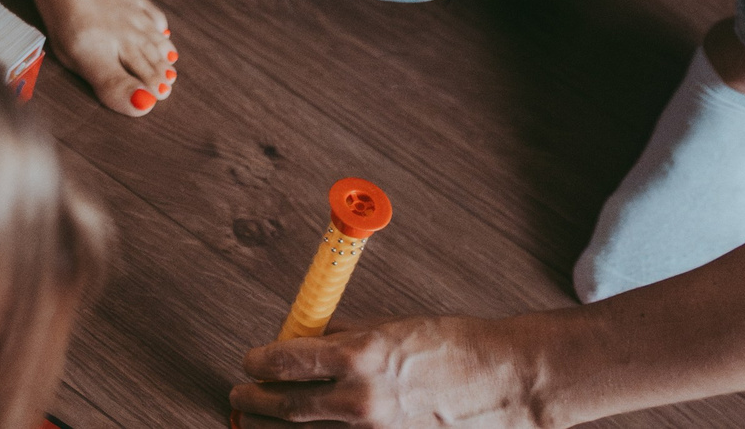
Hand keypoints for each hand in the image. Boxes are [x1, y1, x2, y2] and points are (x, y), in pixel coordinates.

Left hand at [233, 318, 540, 427]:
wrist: (503, 382)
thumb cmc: (453, 347)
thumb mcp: (389, 326)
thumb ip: (343, 334)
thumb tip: (306, 336)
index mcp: (359, 357)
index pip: (285, 361)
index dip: (258, 362)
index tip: (250, 362)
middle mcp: (361, 401)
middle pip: (284, 407)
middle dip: (253, 400)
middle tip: (241, 394)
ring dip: (269, 428)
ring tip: (254, 420)